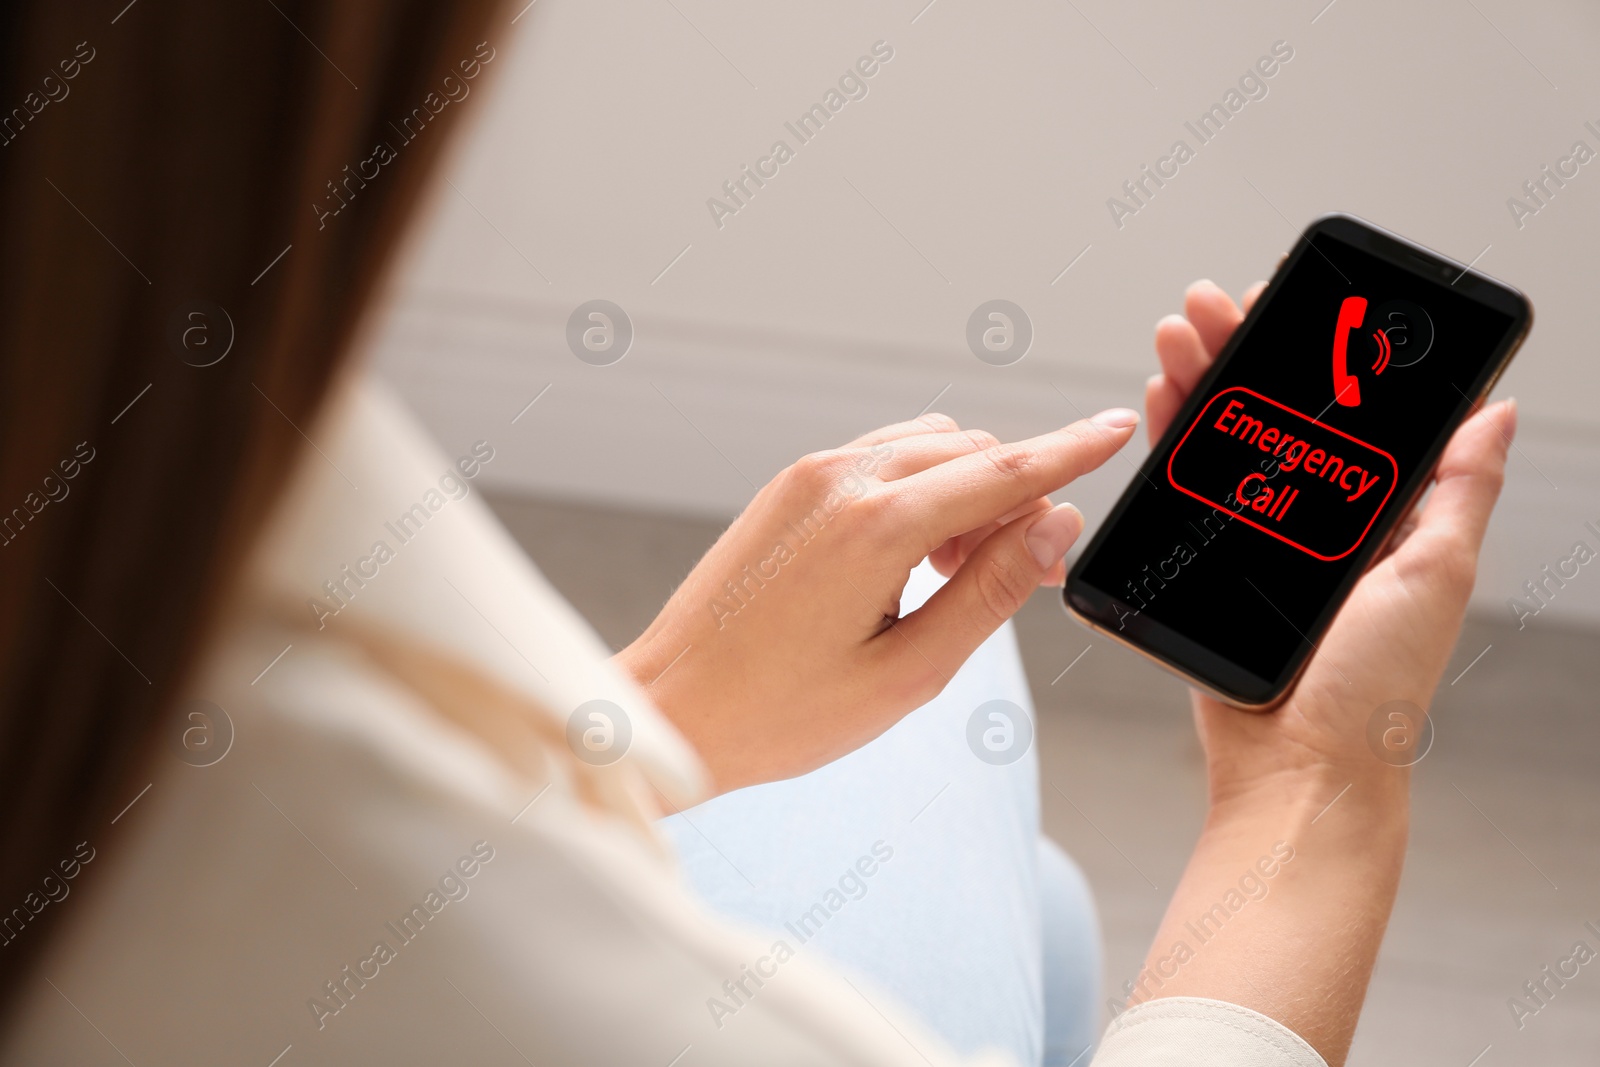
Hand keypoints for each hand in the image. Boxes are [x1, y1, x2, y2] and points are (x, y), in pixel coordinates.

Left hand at [616, 409, 1139, 793]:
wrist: (674, 707)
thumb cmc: (782, 712)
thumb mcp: (909, 673)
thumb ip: (989, 592)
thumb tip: (1054, 527)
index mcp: (876, 526)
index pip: (1004, 470)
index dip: (1073, 450)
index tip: (1120, 427)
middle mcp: (841, 480)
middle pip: (971, 452)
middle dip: (1017, 497)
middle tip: (1027, 575)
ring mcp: (809, 476)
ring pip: (928, 446)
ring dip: (967, 491)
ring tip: (961, 575)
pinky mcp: (789, 487)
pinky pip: (882, 458)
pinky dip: (921, 487)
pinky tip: (915, 557)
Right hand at [1137, 280, 1514, 1063]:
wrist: (1295, 769)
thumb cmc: (1375, 691)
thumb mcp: (1434, 578)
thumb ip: (1458, 491)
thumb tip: (1496, 411)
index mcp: (1380, 516)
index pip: (1347, 411)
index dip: (1320, 352)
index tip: (1296, 305)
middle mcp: (1317, 520)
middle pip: (1274, 412)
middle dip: (1242, 348)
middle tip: (1216, 301)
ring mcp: (1257, 541)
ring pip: (1222, 440)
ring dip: (1198, 378)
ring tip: (1176, 329)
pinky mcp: (1206, 567)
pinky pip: (1181, 492)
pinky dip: (1167, 440)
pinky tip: (1159, 398)